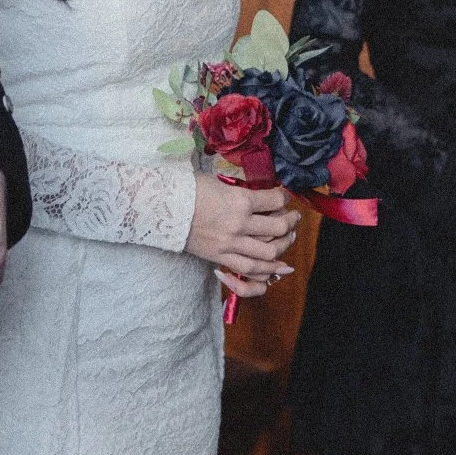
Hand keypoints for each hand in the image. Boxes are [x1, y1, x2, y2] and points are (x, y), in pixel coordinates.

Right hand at [183, 177, 297, 288]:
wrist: (162, 208)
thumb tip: (256, 196)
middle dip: (290, 222)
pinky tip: (278, 268)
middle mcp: (240, 224)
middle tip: (293, 218)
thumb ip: (240, 191)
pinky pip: (249, 270)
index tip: (284, 196)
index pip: (275, 200)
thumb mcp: (218, 182)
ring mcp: (231, 244)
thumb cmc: (188, 190)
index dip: (284, 197)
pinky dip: (267, 272)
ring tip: (288, 239)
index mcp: (240, 200)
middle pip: (278, 228)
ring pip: (269, 253)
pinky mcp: (221, 257)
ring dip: (284, 246)